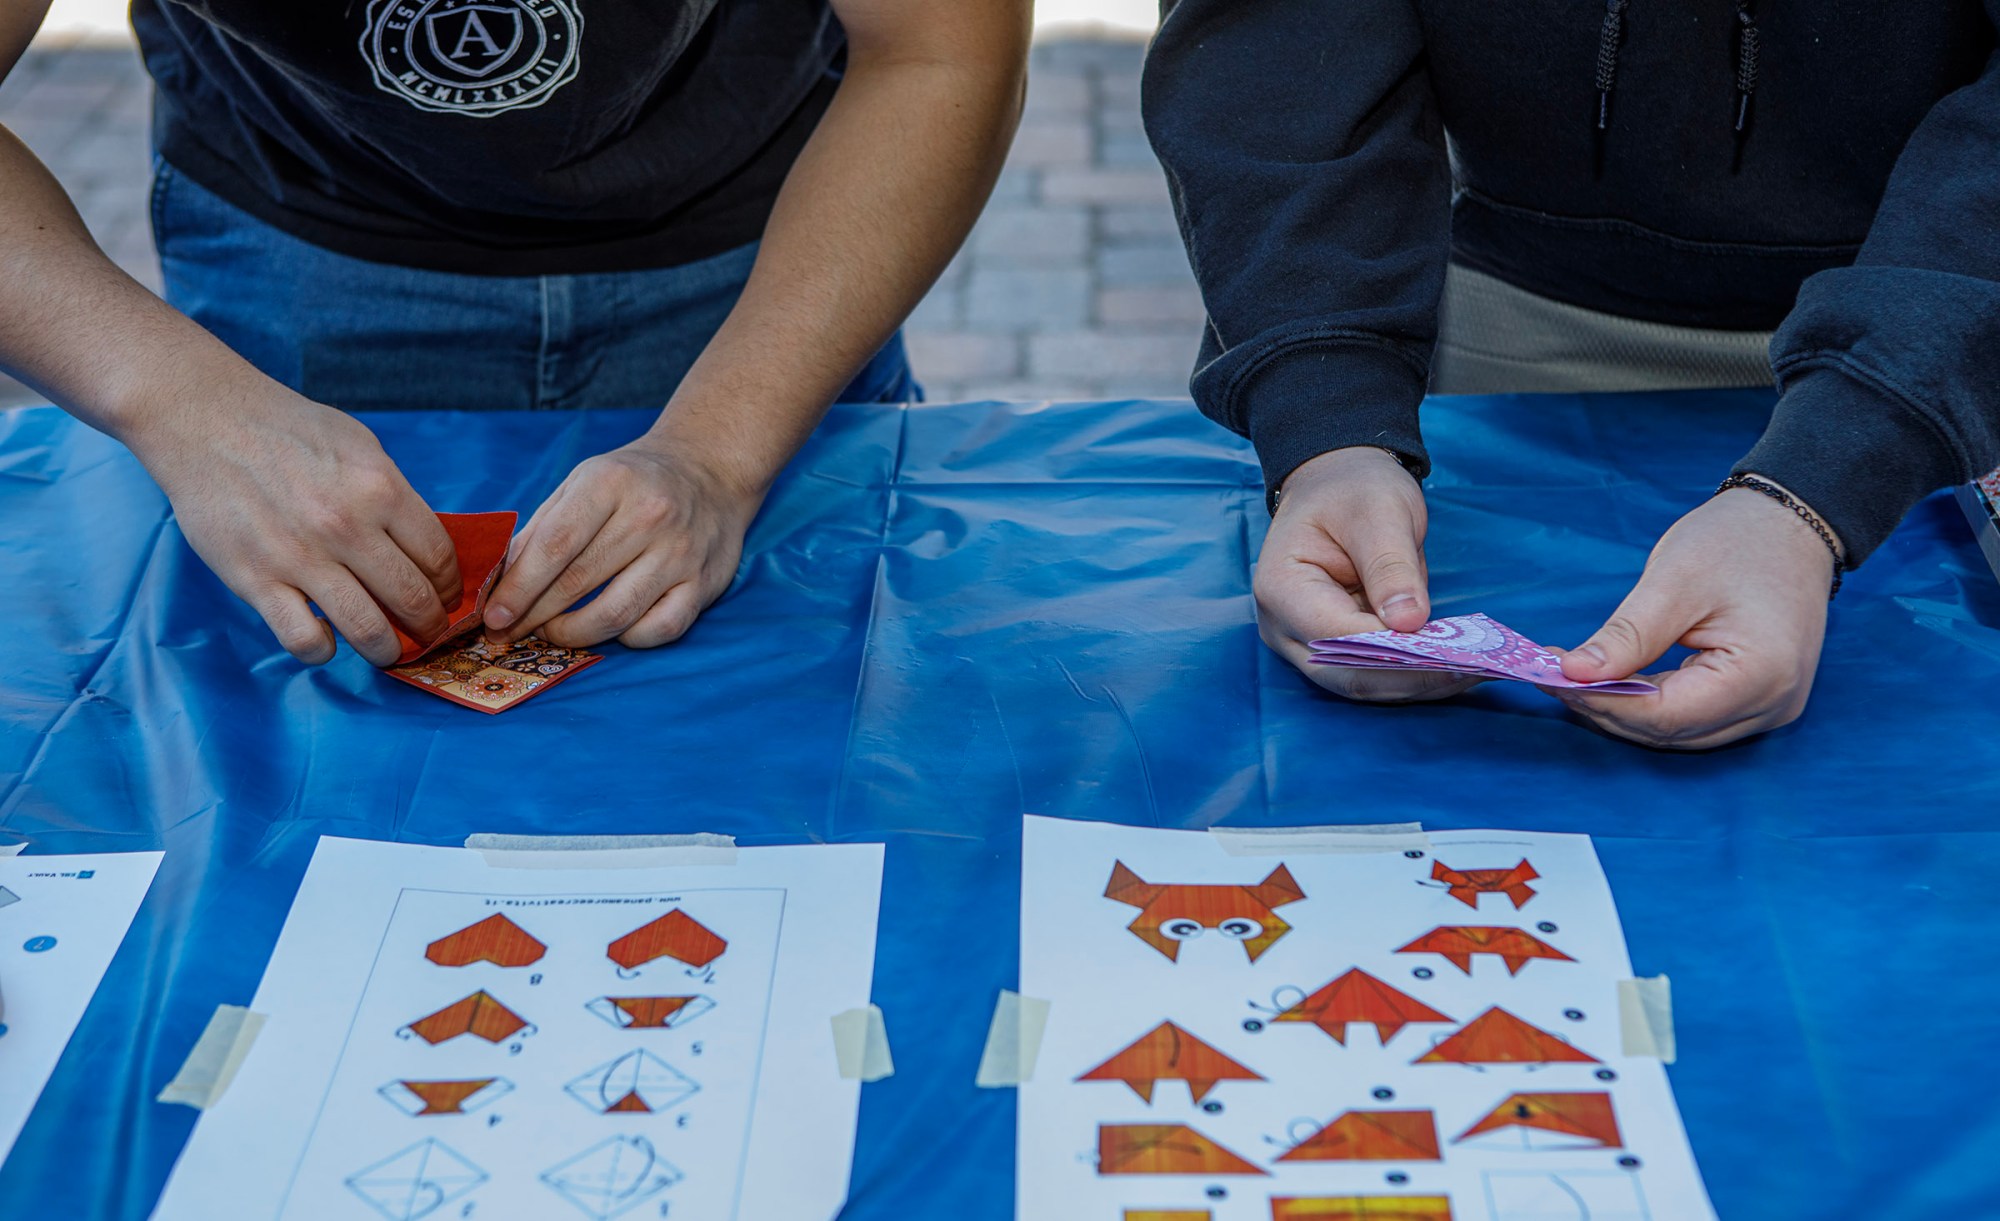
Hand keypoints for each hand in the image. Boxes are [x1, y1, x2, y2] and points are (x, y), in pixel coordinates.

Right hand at [128, 389, 459, 666]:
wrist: (203, 418)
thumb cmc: (286, 428)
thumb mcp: (359, 445)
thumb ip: (392, 494)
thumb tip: (420, 544)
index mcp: (380, 488)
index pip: (439, 557)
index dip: (451, 587)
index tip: (449, 599)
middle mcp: (346, 526)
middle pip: (413, 598)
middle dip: (431, 625)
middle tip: (430, 633)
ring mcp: (300, 557)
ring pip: (368, 630)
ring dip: (388, 650)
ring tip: (389, 651)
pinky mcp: (255, 579)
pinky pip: (304, 639)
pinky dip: (323, 651)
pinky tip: (327, 640)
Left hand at [482, 436, 761, 649]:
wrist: (712, 471)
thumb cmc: (635, 480)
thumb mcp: (584, 482)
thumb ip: (543, 527)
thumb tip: (502, 579)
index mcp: (611, 483)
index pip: (555, 546)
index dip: (519, 586)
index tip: (493, 615)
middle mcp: (650, 516)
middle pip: (578, 583)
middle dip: (534, 616)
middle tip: (508, 633)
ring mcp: (681, 553)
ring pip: (616, 615)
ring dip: (574, 634)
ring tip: (553, 632)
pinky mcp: (705, 584)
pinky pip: (659, 630)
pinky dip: (627, 639)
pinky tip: (611, 630)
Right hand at [1256, 446, 1479, 701]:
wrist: (1336, 484)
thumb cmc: (1352, 489)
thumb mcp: (1380, 512)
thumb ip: (1391, 566)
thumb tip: (1410, 622)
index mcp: (1282, 588)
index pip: (1338, 637)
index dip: (1392, 651)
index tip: (1451, 653)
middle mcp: (1282, 627)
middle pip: (1347, 675)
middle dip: (1410, 678)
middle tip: (1473, 671)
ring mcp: (1303, 643)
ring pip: (1362, 683)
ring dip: (1417, 682)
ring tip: (1475, 671)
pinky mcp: (1332, 649)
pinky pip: (1372, 673)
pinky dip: (1412, 673)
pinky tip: (1456, 664)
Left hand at [1555, 485, 1836, 748]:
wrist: (1790, 525)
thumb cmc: (1738, 541)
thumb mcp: (1674, 581)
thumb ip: (1627, 635)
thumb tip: (1572, 673)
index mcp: (1761, 675)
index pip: (1664, 715)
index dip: (1603, 703)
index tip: (1552, 678)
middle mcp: (1774, 705)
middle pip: (1670, 731)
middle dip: (1606, 709)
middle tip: (1553, 676)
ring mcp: (1771, 707)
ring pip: (1679, 732)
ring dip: (1624, 710)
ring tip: (1575, 677)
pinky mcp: (1759, 700)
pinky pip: (1694, 717)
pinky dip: (1650, 704)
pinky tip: (1614, 679)